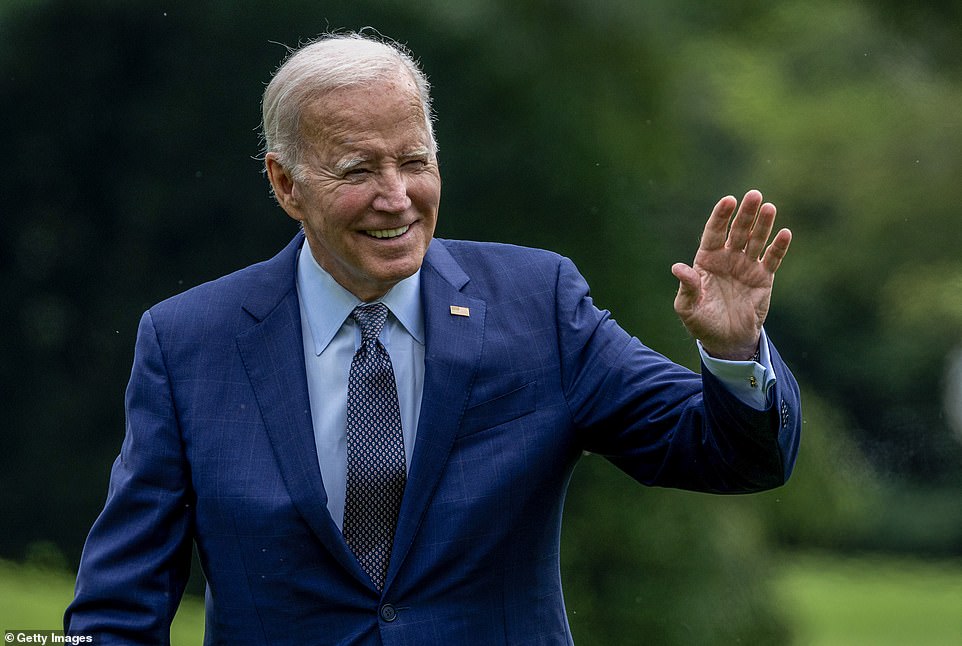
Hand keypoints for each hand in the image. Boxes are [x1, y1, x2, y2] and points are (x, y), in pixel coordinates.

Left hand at [671, 190, 791, 359]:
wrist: (726, 340)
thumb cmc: (702, 322)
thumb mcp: (688, 308)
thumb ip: (687, 287)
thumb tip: (678, 268)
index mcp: (706, 260)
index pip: (714, 232)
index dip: (721, 216)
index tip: (728, 201)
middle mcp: (727, 258)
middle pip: (737, 231)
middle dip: (745, 214)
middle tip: (754, 195)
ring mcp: (746, 266)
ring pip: (756, 240)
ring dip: (763, 224)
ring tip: (769, 208)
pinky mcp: (763, 278)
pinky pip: (772, 259)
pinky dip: (778, 247)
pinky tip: (784, 233)